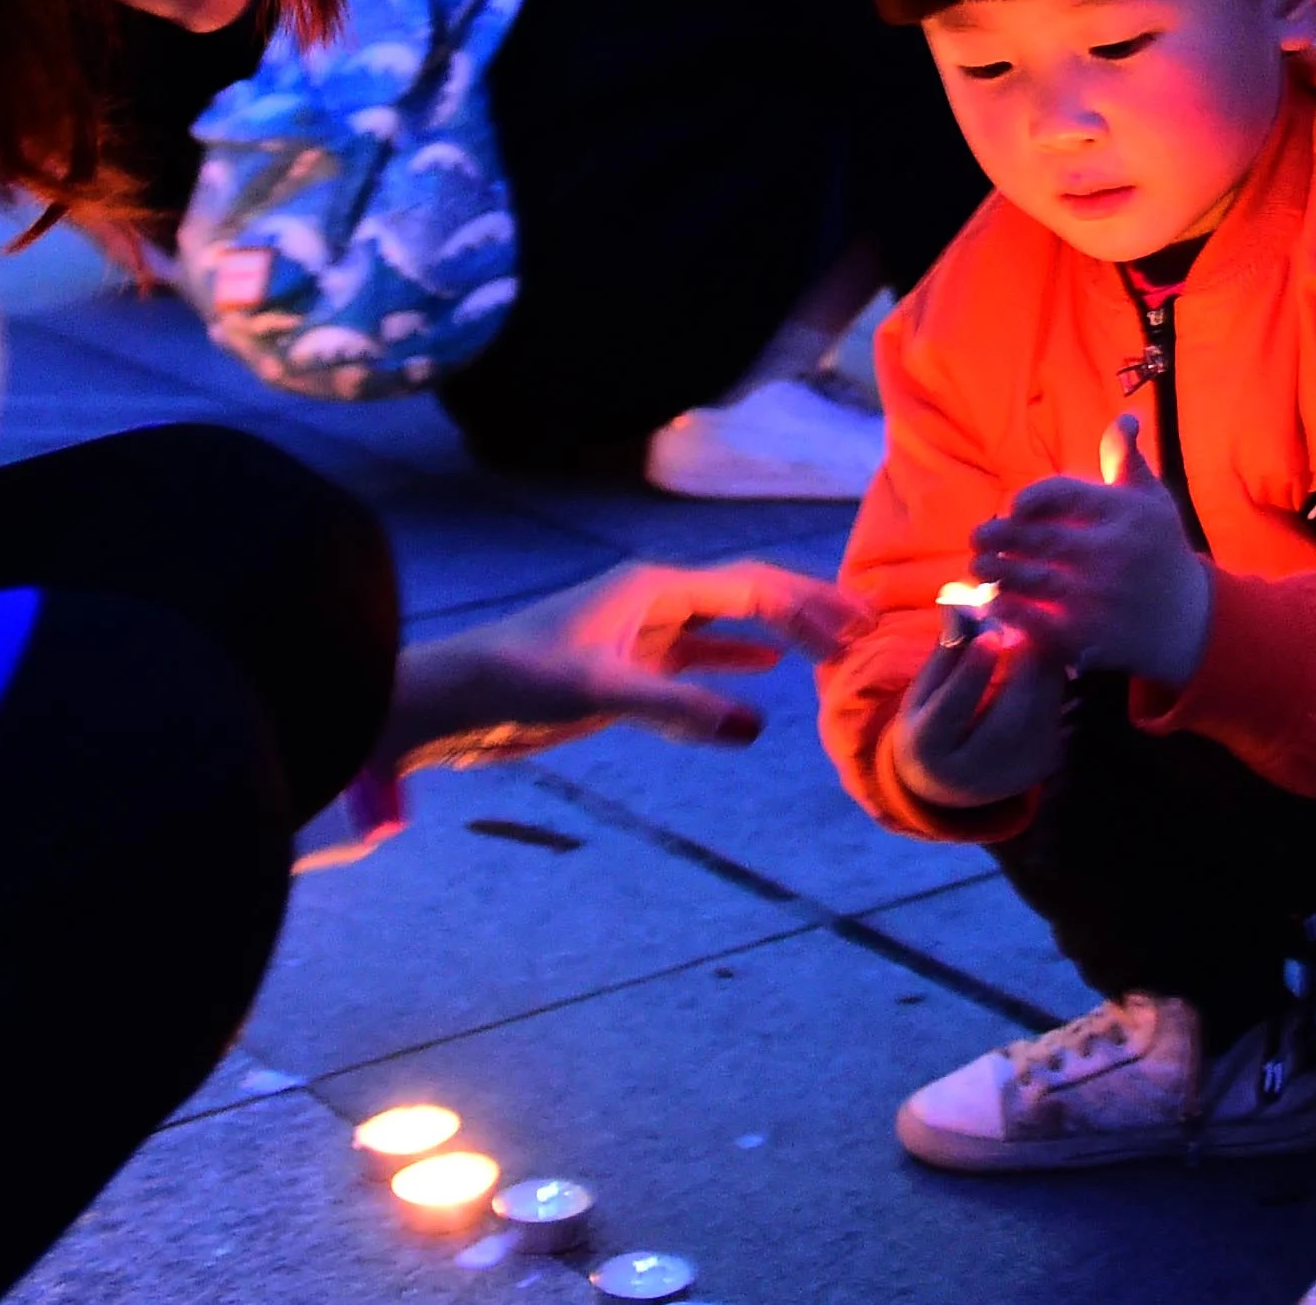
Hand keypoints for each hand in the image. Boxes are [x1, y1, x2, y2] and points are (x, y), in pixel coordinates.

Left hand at [383, 559, 861, 768]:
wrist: (449, 700)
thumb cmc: (515, 681)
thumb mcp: (598, 692)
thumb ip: (677, 710)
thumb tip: (755, 727)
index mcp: (652, 588)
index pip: (751, 587)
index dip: (808, 608)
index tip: (858, 633)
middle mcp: (652, 600)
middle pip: (748, 596)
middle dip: (806, 611)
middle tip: (866, 631)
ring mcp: (638, 633)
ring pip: (726, 626)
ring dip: (778, 635)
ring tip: (832, 648)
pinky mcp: (623, 668)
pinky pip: (695, 658)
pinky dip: (734, 663)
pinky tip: (762, 676)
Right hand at [890, 610, 1067, 810]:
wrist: (949, 785)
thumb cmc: (931, 726)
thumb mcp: (923, 693)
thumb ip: (946, 654)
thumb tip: (963, 606)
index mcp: (929, 751)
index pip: (952, 709)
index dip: (971, 671)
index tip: (989, 633)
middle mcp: (975, 772)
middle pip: (1008, 718)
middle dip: (1024, 668)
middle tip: (1031, 623)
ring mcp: (1014, 773)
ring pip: (1040, 717)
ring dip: (1046, 670)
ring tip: (1044, 633)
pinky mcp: (1043, 767)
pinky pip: (1056, 717)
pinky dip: (1056, 683)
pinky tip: (1052, 656)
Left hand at [968, 414, 1215, 682]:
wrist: (1188, 622)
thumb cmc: (1161, 552)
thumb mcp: (1153, 501)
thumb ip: (1128, 461)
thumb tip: (1124, 418)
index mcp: (1124, 513)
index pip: (1063, 494)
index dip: (1030, 498)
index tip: (1013, 507)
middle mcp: (1110, 553)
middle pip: (1039, 538)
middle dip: (999, 536)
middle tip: (977, 537)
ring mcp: (1096, 597)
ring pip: (1030, 579)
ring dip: (996, 571)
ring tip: (979, 566)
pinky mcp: (1086, 635)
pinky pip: (1033, 620)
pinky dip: (1008, 609)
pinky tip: (995, 601)